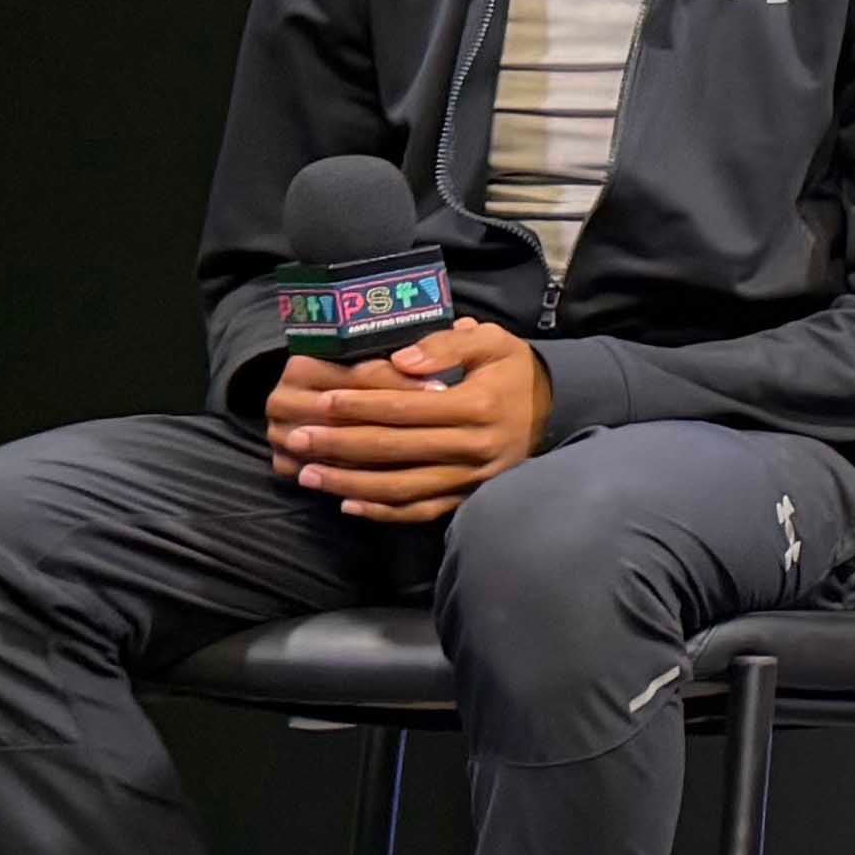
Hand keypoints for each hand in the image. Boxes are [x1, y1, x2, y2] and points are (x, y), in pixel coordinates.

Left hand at [267, 320, 550, 521]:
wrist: (557, 411)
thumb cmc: (514, 371)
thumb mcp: (492, 342)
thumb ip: (446, 346)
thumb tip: (399, 360)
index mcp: (479, 406)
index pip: (408, 408)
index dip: (362, 405)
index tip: (323, 401)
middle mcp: (475, 447)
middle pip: (396, 449)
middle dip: (340, 444)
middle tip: (297, 438)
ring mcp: (473, 478)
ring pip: (401, 487)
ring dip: (349, 483)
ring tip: (307, 474)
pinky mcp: (471, 497)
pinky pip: (421, 511)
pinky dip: (383, 511)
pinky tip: (347, 504)